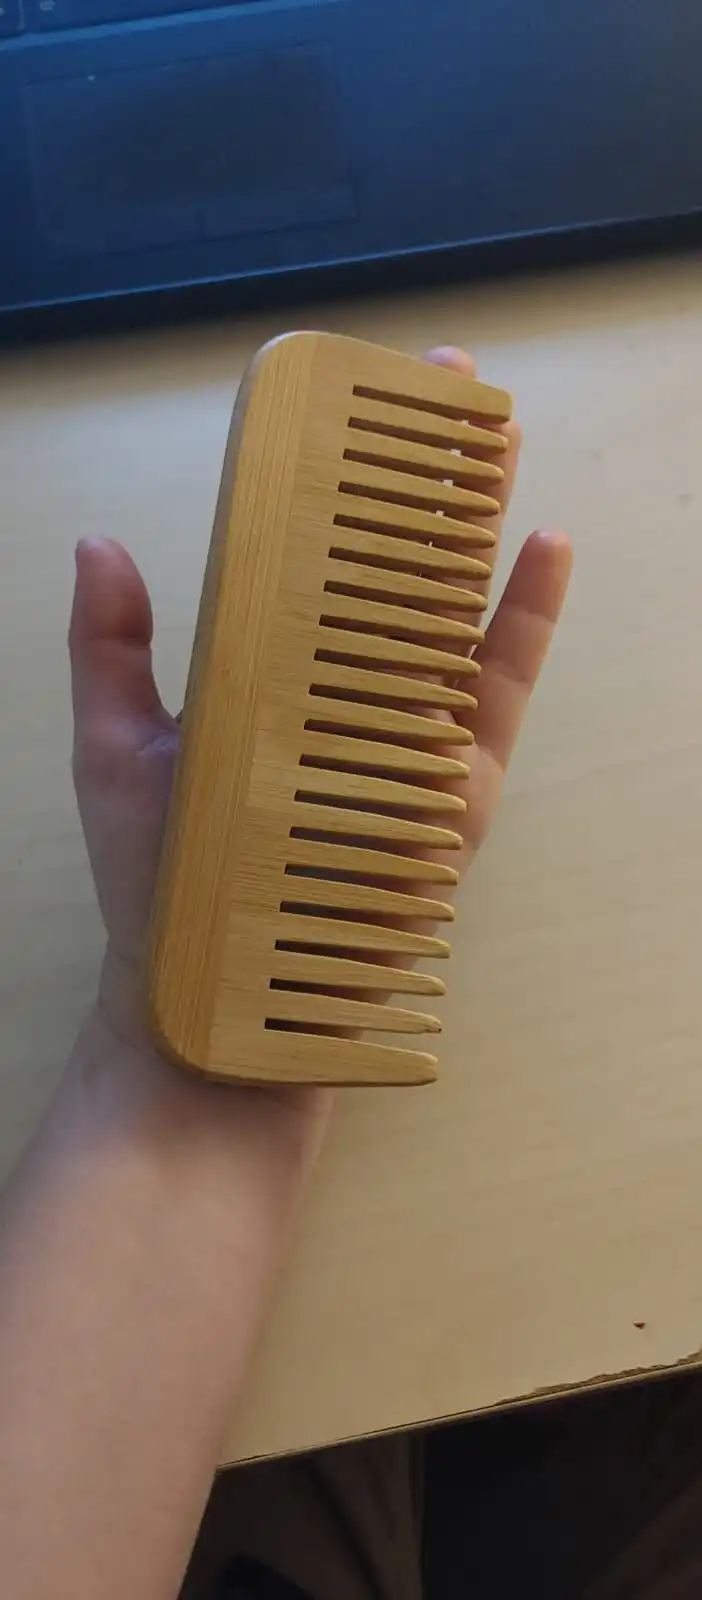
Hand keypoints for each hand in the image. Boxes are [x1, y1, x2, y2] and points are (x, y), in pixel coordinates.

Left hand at [69, 347, 570, 1109]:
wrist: (213, 1008)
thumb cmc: (161, 890)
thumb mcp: (119, 755)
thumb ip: (112, 654)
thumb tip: (100, 542)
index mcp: (269, 674)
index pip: (311, 554)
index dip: (335, 476)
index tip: (356, 399)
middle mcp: (341, 693)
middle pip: (392, 563)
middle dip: (423, 470)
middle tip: (452, 381)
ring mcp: (403, 736)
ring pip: (450, 608)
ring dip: (476, 518)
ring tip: (499, 435)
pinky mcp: (450, 789)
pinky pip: (496, 693)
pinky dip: (523, 621)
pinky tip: (541, 547)